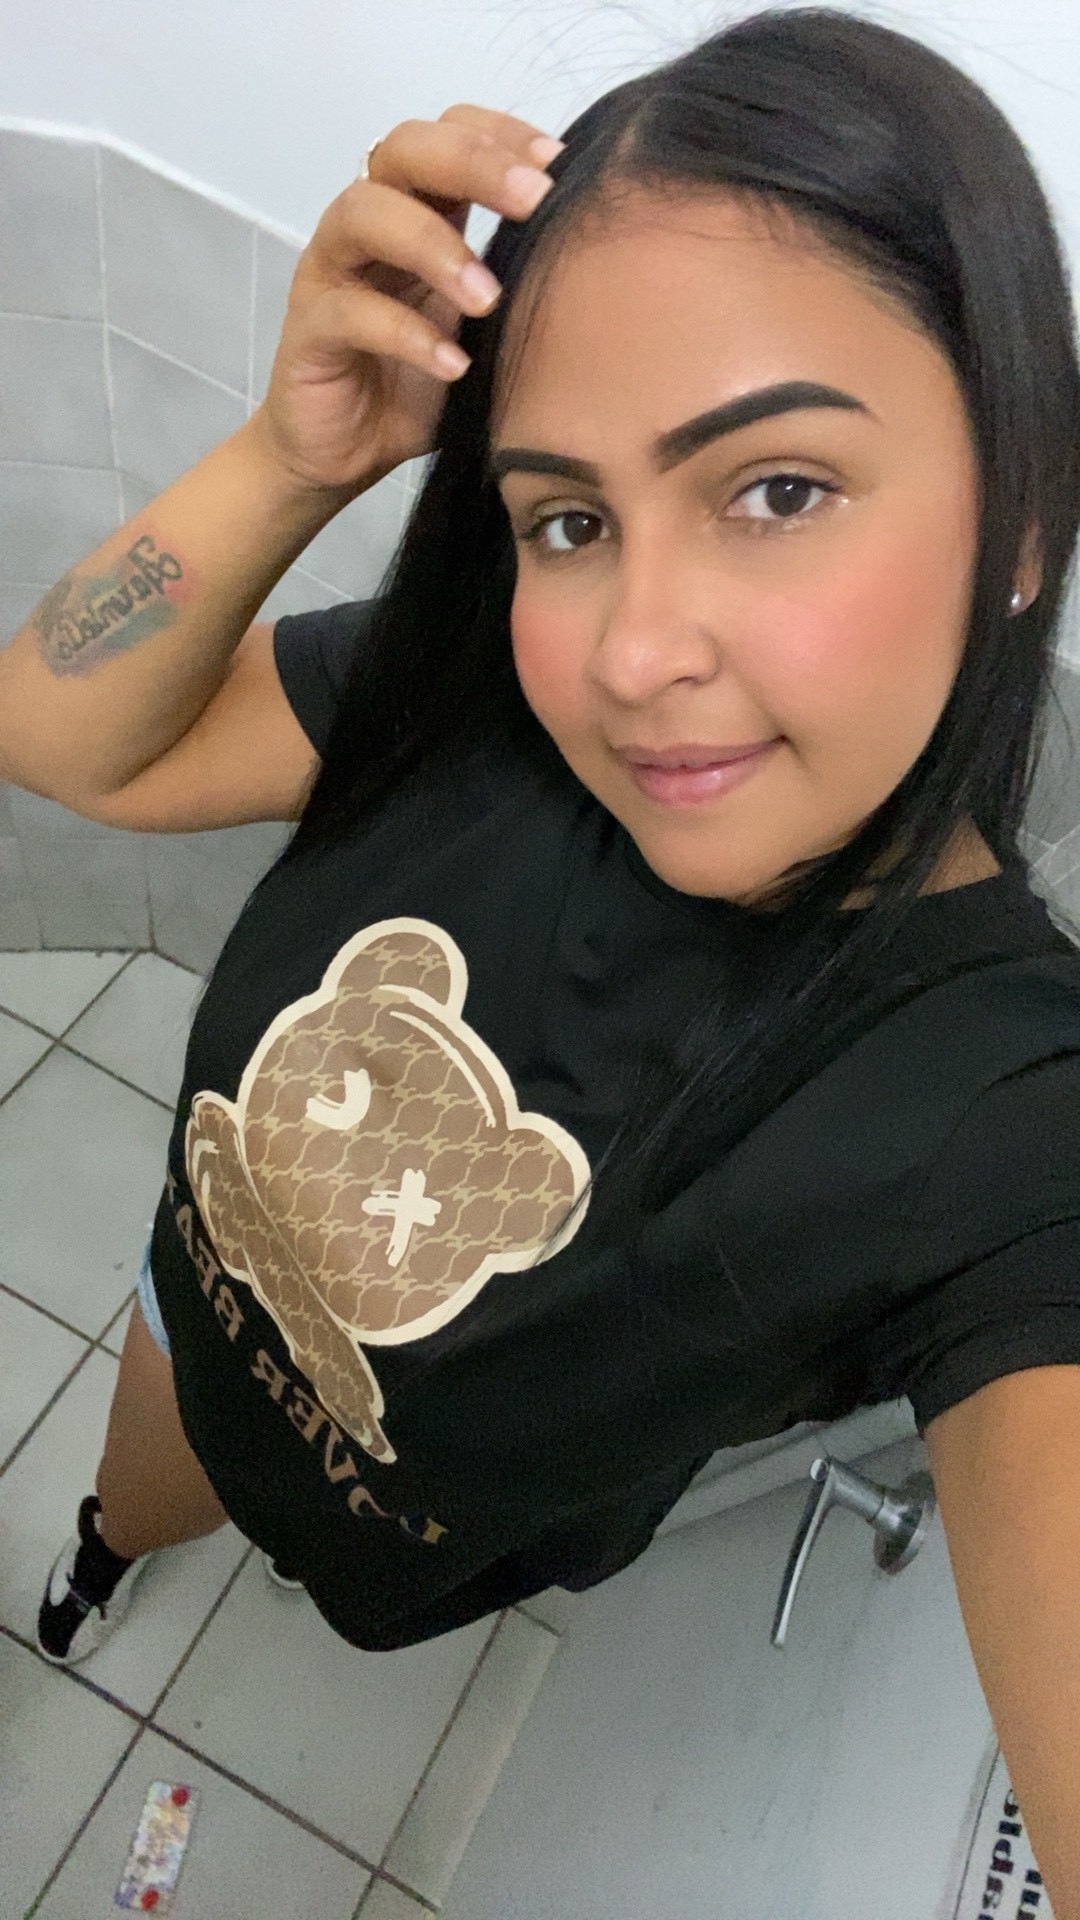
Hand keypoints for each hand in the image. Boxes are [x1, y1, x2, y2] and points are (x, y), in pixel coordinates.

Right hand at [249, 104, 563, 495]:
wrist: (347, 455)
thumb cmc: (418, 387)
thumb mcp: (483, 330)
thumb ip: (517, 285)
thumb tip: (598, 258)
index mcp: (416, 213)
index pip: (448, 132)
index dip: (500, 134)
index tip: (559, 165)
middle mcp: (366, 227)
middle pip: (403, 150)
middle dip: (472, 164)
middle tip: (532, 200)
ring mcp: (330, 273)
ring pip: (363, 214)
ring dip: (434, 246)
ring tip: (486, 297)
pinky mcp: (308, 331)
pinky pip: (348, 313)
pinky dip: (406, 335)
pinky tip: (453, 365)